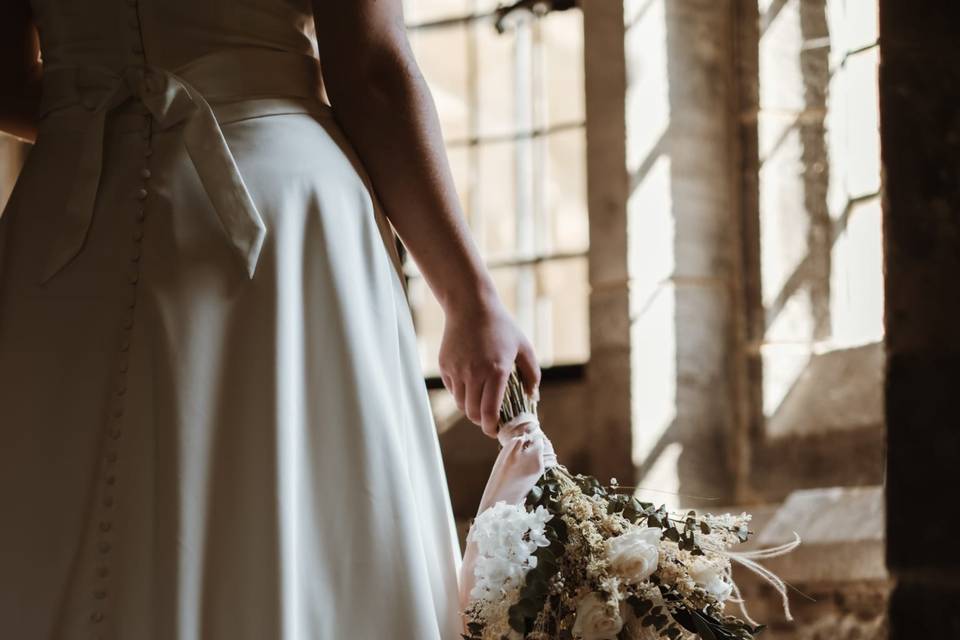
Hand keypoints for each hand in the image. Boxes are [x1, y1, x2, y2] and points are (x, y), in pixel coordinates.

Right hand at [438, 296, 540, 437]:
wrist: (470, 306)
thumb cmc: (501, 326)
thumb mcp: (524, 347)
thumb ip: (532, 374)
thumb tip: (533, 397)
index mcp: (496, 371)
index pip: (489, 412)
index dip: (491, 427)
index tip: (496, 431)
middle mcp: (473, 373)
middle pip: (472, 413)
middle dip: (481, 422)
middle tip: (489, 420)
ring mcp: (456, 370)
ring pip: (460, 404)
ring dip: (470, 408)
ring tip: (480, 402)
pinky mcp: (445, 365)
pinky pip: (452, 389)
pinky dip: (461, 393)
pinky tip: (470, 384)